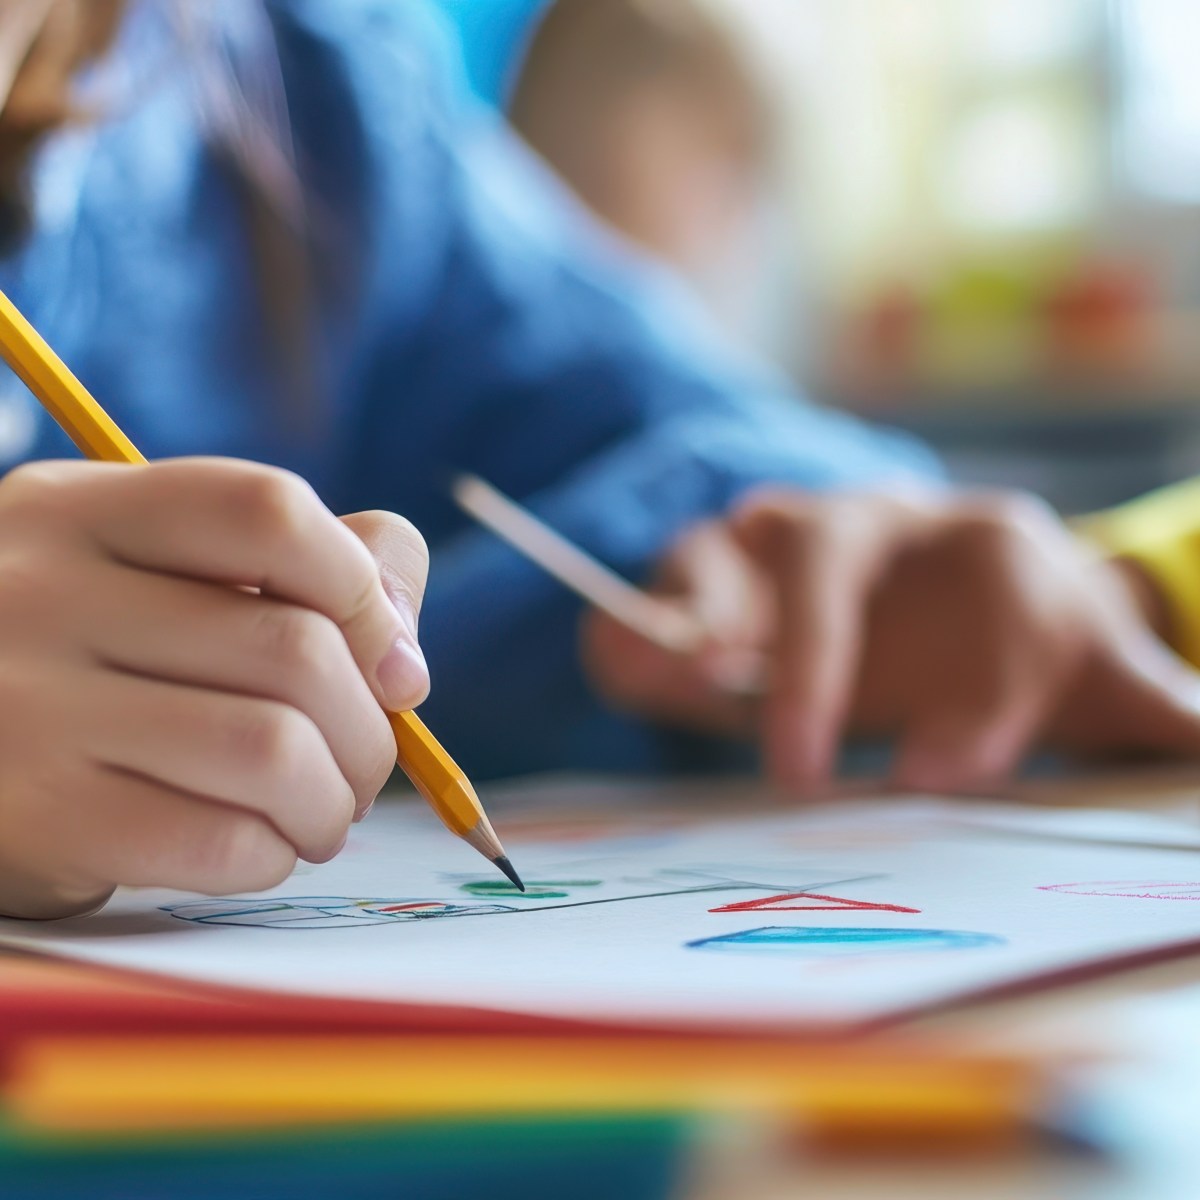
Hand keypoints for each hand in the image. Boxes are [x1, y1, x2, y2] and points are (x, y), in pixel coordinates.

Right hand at [0, 459, 428, 918]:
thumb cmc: (84, 659)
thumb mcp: (149, 570)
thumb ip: (295, 563)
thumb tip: (401, 647)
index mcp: (85, 511)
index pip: (271, 514)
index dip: (365, 593)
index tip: (392, 666)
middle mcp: (42, 591)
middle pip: (294, 650)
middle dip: (371, 731)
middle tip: (364, 766)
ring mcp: (26, 706)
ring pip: (271, 750)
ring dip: (333, 800)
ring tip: (323, 810)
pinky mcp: (36, 817)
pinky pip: (220, 841)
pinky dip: (274, 854)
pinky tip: (263, 847)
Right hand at [582, 488, 1199, 793]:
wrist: (947, 596)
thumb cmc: (1024, 642)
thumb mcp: (1100, 674)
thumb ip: (1163, 713)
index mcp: (983, 537)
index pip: (987, 594)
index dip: (975, 691)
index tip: (952, 781)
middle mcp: (867, 522)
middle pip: (826, 555)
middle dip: (812, 655)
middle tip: (803, 765)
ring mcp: (777, 544)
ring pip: (721, 552)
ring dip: (695, 614)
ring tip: (681, 677)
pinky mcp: (713, 581)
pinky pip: (659, 589)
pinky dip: (636, 628)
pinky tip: (626, 671)